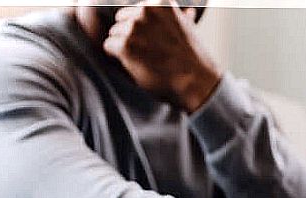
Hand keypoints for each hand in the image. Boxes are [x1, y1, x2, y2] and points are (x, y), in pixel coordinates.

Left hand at [103, 0, 220, 112]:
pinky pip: (109, 47)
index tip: (155, 42)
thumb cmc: (194, 60)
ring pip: (114, 34)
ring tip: (147, 60)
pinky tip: (138, 64)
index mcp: (160, 3)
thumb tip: (186, 11)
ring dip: (126, 48)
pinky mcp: (125, 45)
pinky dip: (119, 58)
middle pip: (121, 21)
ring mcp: (134, 28)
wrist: (196, 83)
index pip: (134, 11)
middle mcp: (145, 11)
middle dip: (132, 36)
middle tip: (151, 53)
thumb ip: (180, 18)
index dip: (143, 29)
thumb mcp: (190, 31)